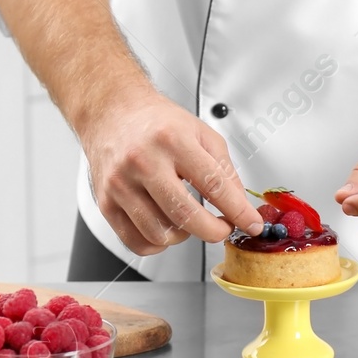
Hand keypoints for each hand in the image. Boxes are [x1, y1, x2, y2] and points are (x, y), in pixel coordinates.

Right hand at [79, 88, 262, 256]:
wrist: (112, 113)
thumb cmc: (156, 123)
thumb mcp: (200, 133)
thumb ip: (224, 169)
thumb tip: (240, 206)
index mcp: (172, 140)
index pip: (213, 185)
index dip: (238, 211)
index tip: (251, 224)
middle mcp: (144, 162)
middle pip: (186, 215)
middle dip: (214, 231)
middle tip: (222, 228)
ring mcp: (121, 184)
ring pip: (160, 234)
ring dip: (184, 236)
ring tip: (187, 220)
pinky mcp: (106, 203)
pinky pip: (136, 241)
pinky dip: (157, 245)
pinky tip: (165, 228)